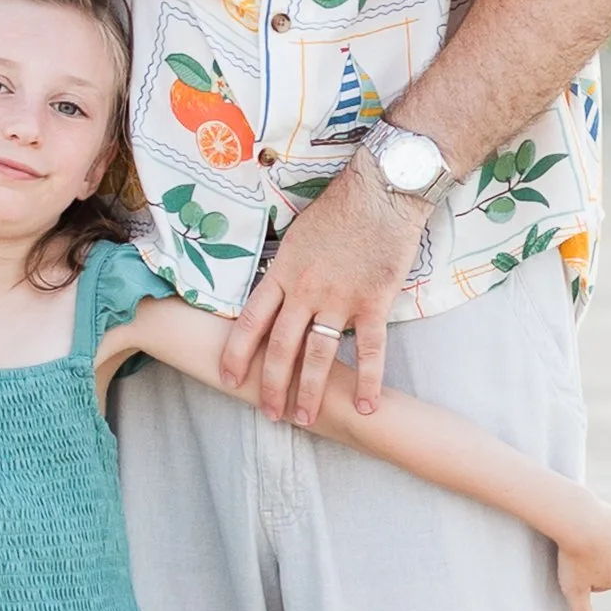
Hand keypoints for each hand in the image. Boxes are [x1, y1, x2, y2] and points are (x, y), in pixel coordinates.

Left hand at [221, 150, 427, 424]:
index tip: (228, 378)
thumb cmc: (341, 207)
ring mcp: (339, 299)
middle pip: (281, 347)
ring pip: (318, 356)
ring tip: (305, 419)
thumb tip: (277, 291)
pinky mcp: (373, 303)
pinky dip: (367, 380)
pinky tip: (364, 406)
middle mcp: (305, 291)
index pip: (251, 321)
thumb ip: (287, 268)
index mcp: (283, 272)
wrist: (382, 191)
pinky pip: (369, 350)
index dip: (236, 353)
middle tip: (269, 413)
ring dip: (310, 391)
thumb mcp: (298, 234)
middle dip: (271, 385)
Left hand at [551, 490, 610, 610]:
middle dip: (593, 559)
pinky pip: (608, 522)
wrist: (578, 520)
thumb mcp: (574, 592)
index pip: (600, 582)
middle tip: (574, 552)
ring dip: (597, 541)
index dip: (583, 576)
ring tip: (580, 537)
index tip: (573, 568)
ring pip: (609, 542)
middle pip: (607, 563)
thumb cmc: (574, 557)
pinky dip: (598, 523)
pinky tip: (586, 522)